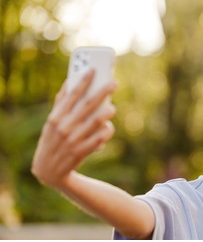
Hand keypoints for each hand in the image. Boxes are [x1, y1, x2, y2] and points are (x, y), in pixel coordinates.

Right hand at [31, 70, 116, 187]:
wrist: (49, 171)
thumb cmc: (52, 141)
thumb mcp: (52, 123)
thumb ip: (60, 104)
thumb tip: (69, 82)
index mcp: (56, 117)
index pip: (72, 95)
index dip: (84, 81)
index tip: (95, 69)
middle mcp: (64, 127)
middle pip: (88, 105)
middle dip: (102, 92)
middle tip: (114, 83)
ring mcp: (73, 140)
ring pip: (96, 121)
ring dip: (107, 112)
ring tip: (112, 107)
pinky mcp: (82, 152)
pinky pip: (99, 138)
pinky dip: (106, 131)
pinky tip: (108, 128)